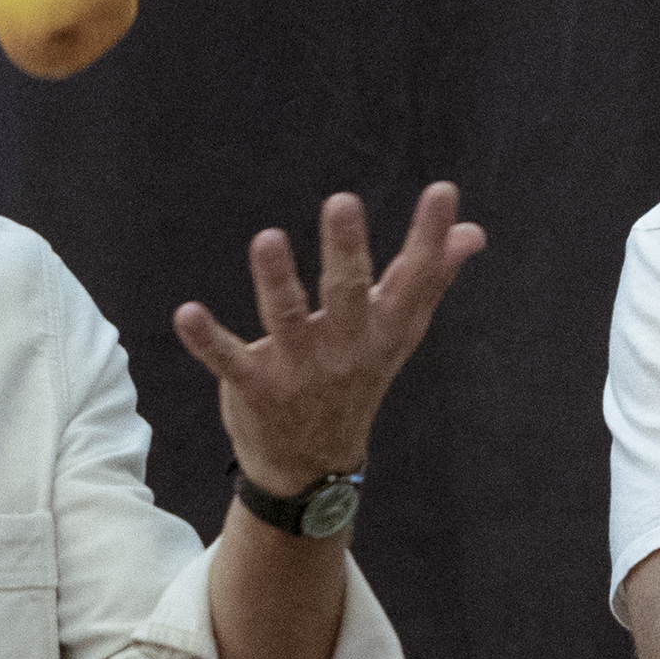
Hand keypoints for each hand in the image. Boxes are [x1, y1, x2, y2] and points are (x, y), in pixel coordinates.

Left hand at [177, 184, 485, 496]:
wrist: (314, 465)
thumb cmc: (357, 378)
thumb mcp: (398, 334)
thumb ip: (429, 278)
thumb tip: (473, 233)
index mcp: (384, 330)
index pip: (414, 278)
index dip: (429, 236)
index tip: (442, 192)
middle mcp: (346, 348)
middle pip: (347, 293)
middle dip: (345, 249)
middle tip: (342, 202)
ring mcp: (300, 369)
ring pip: (285, 319)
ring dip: (276, 280)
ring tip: (268, 239)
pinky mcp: (255, 386)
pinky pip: (228, 359)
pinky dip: (207, 339)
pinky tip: (186, 313)